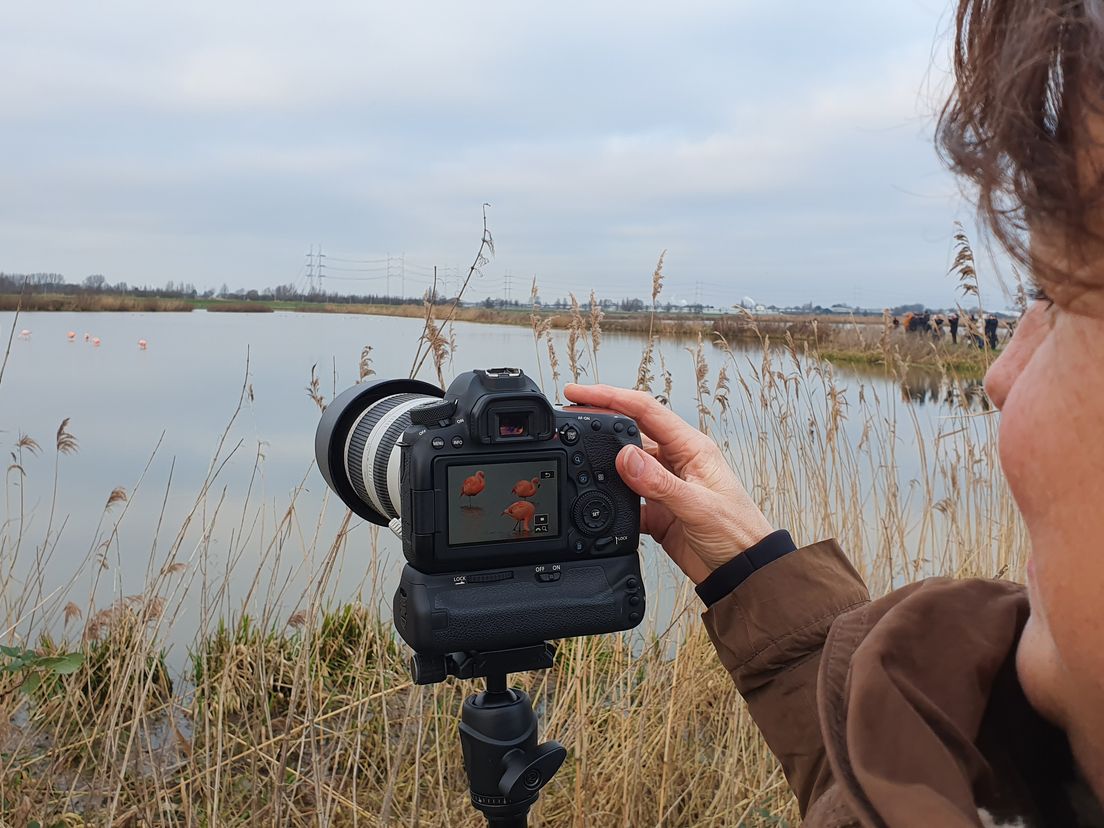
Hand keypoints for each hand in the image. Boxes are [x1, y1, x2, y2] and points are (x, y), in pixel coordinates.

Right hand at [564, 383, 773, 584]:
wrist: (742, 572)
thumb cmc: (737, 532)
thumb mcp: (698, 505)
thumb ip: (659, 482)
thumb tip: (625, 456)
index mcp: (691, 447)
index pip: (645, 410)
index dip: (610, 397)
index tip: (580, 392)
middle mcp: (676, 461)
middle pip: (630, 431)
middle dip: (599, 421)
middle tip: (569, 416)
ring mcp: (665, 486)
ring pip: (625, 464)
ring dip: (602, 461)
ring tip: (576, 455)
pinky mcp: (657, 510)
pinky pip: (626, 498)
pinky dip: (609, 498)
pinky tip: (597, 500)